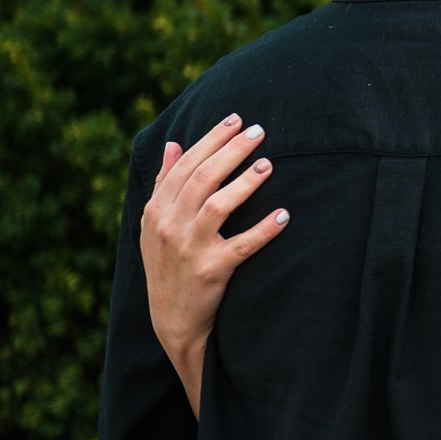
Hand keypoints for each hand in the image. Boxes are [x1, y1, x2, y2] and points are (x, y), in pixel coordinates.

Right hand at [140, 113, 288, 415]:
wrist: (172, 320)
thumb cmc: (169, 265)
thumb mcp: (157, 225)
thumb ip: (165, 184)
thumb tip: (172, 144)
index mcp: (156, 210)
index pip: (185, 166)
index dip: (211, 140)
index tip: (236, 119)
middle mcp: (169, 226)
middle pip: (202, 179)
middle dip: (231, 151)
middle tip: (259, 132)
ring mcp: (189, 249)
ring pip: (217, 206)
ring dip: (245, 183)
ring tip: (268, 165)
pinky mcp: (212, 271)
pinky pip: (242, 245)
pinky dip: (264, 230)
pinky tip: (284, 214)